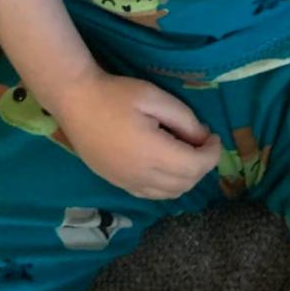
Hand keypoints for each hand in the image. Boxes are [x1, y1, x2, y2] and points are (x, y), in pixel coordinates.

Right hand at [54, 70, 223, 199]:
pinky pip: (152, 195)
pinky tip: (166, 165)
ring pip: (170, 194)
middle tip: (202, 142)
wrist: (75, 101)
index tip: (213, 137)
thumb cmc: (116, 95)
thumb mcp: (155, 97)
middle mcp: (141, 176)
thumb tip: (202, 137)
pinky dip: (167, 186)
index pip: (196, 167)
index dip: (212, 154)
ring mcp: (127, 183)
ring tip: (186, 153)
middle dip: (202, 166)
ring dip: (186, 178)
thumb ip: (184, 119)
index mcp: (153, 153)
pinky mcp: (117, 184)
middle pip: (186, 183)